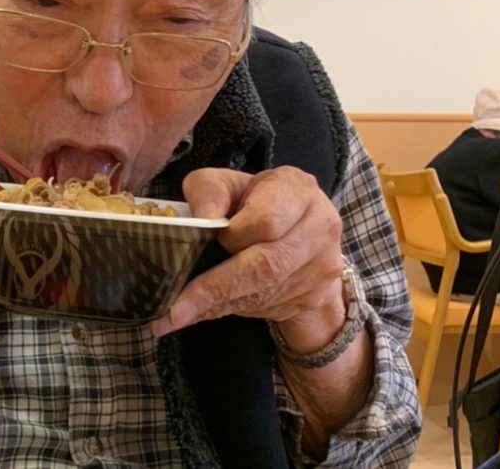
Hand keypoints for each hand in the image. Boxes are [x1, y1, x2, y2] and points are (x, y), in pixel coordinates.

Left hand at [150, 166, 346, 346]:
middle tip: (178, 308)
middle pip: (268, 265)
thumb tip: (202, 220)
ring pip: (266, 293)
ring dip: (221, 305)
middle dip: (218, 287)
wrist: (297, 230)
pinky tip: (207, 310)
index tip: (208, 241)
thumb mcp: (226, 183)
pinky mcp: (314, 294)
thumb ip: (209, 191)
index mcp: (296, 189)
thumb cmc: (253, 201)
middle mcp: (318, 227)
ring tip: (180, 315)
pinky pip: (269, 308)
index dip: (234, 236)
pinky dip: (233, 311)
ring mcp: (322, 265)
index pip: (265, 221)